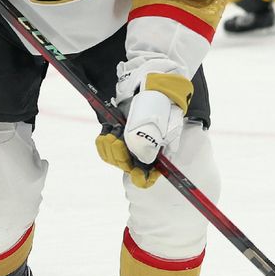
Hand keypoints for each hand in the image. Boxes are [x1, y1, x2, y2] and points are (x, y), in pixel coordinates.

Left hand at [95, 67, 192, 187]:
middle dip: (119, 154)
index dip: (141, 179)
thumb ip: (172, 136)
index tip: (137, 172)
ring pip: (113, 159)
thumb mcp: (172, 123)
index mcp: (153, 157)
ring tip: (113, 130)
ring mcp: (125, 150)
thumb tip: (170, 150)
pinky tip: (107, 131)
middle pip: (125, 167)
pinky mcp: (114, 142)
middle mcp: (138, 157)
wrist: (151, 96)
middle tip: (117, 138)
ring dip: (109, 145)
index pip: (145, 179)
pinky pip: (103, 150)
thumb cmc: (164, 111)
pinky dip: (102, 142)